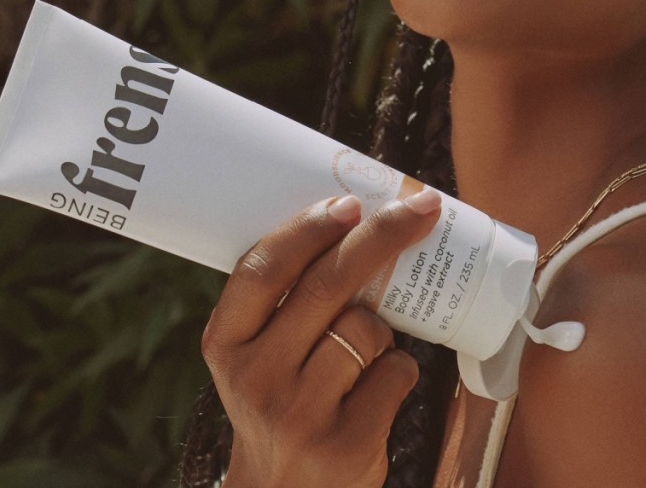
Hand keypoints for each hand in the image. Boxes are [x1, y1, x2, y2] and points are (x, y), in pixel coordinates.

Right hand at [202, 189, 441, 487]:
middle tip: (419, 209)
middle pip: (327, 286)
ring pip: (367, 329)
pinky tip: (377, 389)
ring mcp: (298, 413)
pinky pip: (396, 372)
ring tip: (365, 353)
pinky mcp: (344, 443)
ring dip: (383, 328)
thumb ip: (287, 306)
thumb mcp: (258, 357)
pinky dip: (399, 369)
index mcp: (226, 343)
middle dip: (380, 237)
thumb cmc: (282, 403)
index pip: (262, 268)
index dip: (308, 228)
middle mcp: (255, 376)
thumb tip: (358, 224)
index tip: (350, 202)